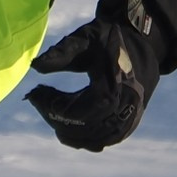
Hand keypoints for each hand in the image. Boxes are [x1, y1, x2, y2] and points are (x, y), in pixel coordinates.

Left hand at [26, 0, 176, 150]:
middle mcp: (125, 107)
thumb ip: (61, 52)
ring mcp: (130, 117)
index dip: (50, 106)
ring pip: (95, 139)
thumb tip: (35, 66)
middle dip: (55, 116)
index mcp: (113, 87)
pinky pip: (107, 139)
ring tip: (48, 111)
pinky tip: (67, 129)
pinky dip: (86, 139)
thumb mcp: (85, 37)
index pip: (76, 111)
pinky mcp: (132, 120)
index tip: (33, 92)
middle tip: (37, 98)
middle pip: (83, 127)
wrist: (143, 42)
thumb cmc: (110, 37)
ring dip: (68, 130)